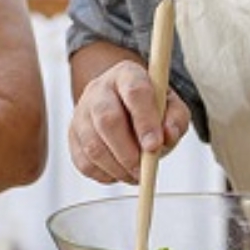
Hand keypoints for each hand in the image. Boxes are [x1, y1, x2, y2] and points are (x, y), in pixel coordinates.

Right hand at [68, 58, 189, 184]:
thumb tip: (168, 136)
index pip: (135, 92)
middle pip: (106, 119)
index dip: (145, 121)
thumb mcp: (171, 107)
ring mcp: (81, 112)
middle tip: (143, 171)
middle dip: (127, 152)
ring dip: (117, 168)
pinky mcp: (72, 135)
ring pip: (93, 145)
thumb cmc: (150, 108)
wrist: (122, 105)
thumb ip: (176, 119)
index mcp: (127, 74)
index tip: (154, 146)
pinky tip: (119, 172)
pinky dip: (105, 174)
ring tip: (135, 174)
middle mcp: (99, 89)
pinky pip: (84, 162)